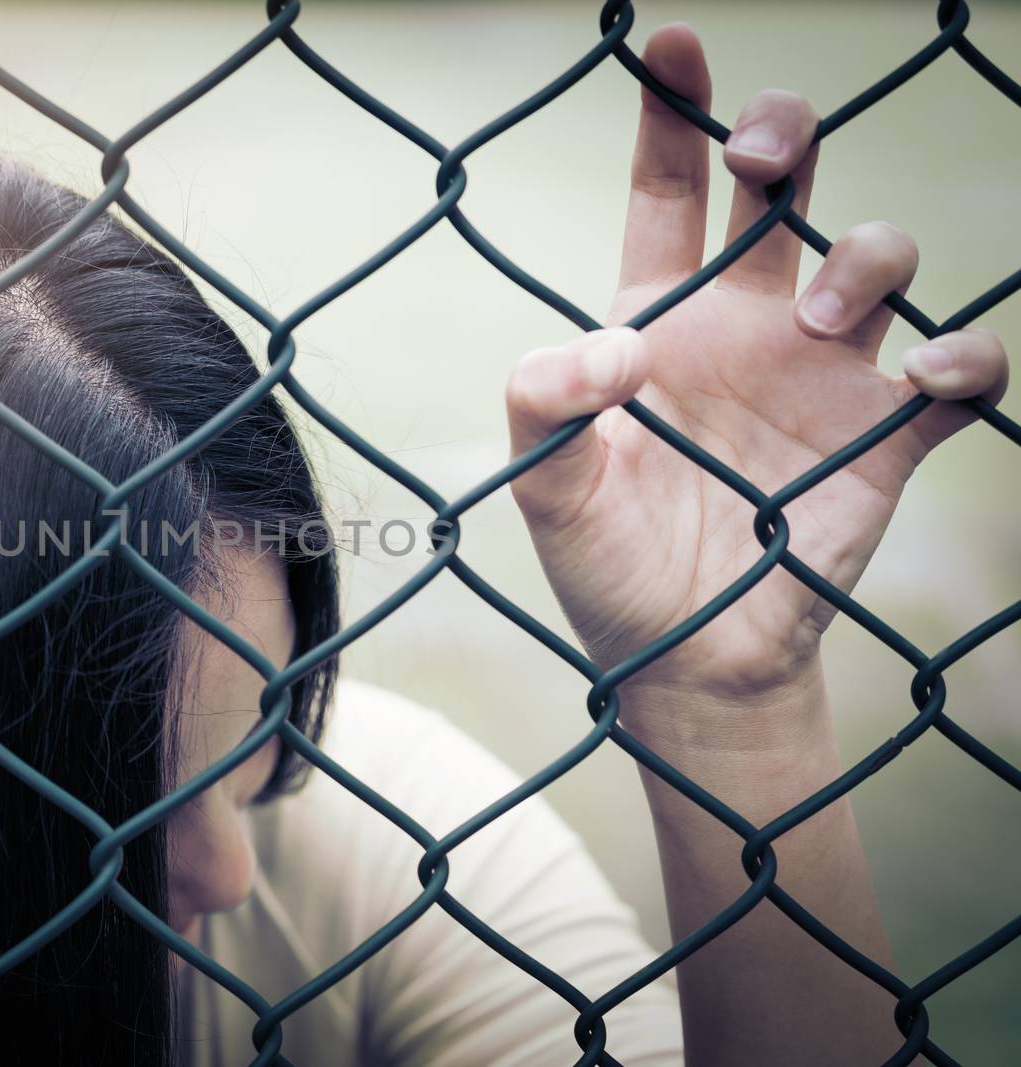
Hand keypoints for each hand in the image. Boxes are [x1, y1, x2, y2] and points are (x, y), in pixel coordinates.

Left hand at [504, 26, 1008, 731]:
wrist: (681, 659)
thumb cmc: (607, 562)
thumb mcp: (544, 486)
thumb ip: (540, 406)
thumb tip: (606, 346)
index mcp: (659, 319)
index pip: (667, 197)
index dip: (671, 117)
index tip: (670, 42)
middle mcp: (747, 327)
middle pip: (784, 194)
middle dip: (786, 140)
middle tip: (765, 156)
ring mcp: (823, 376)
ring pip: (879, 257)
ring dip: (865, 256)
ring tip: (818, 315)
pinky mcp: (885, 438)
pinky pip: (957, 374)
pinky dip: (963, 360)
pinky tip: (923, 375)